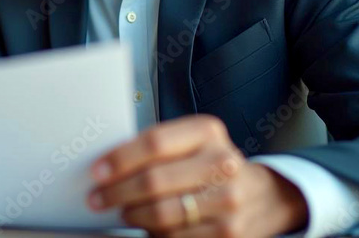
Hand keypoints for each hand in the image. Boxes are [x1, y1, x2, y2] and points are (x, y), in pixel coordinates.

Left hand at [87, 115, 307, 236]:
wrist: (260, 196)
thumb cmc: (210, 164)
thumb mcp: (191, 143)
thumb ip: (156, 148)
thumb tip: (106, 165)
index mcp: (207, 131)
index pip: (154, 143)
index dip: (120, 159)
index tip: (97, 171)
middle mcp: (222, 163)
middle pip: (154, 181)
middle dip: (117, 192)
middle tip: (97, 198)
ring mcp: (229, 200)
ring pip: (162, 214)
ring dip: (133, 216)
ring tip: (122, 212)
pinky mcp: (230, 233)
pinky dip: (155, 234)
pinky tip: (148, 226)